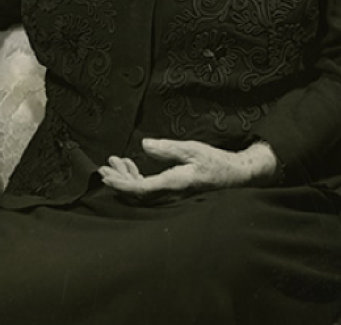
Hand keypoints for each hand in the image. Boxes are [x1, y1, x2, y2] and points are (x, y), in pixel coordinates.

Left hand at [97, 139, 278, 200]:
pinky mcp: (172, 192)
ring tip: (116, 161)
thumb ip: (168, 149)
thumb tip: (144, 145)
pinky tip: (133, 166)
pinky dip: (136, 179)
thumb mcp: (192, 149)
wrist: (235, 175)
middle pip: (136, 194)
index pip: (140, 190)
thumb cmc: (215, 161)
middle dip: (119, 180)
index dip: (121, 184)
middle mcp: (170, 194)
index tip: (106, 175)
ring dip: (126, 178)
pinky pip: (148, 190)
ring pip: (141, 193)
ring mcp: (171, 195)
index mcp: (174, 184)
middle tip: (105, 166)